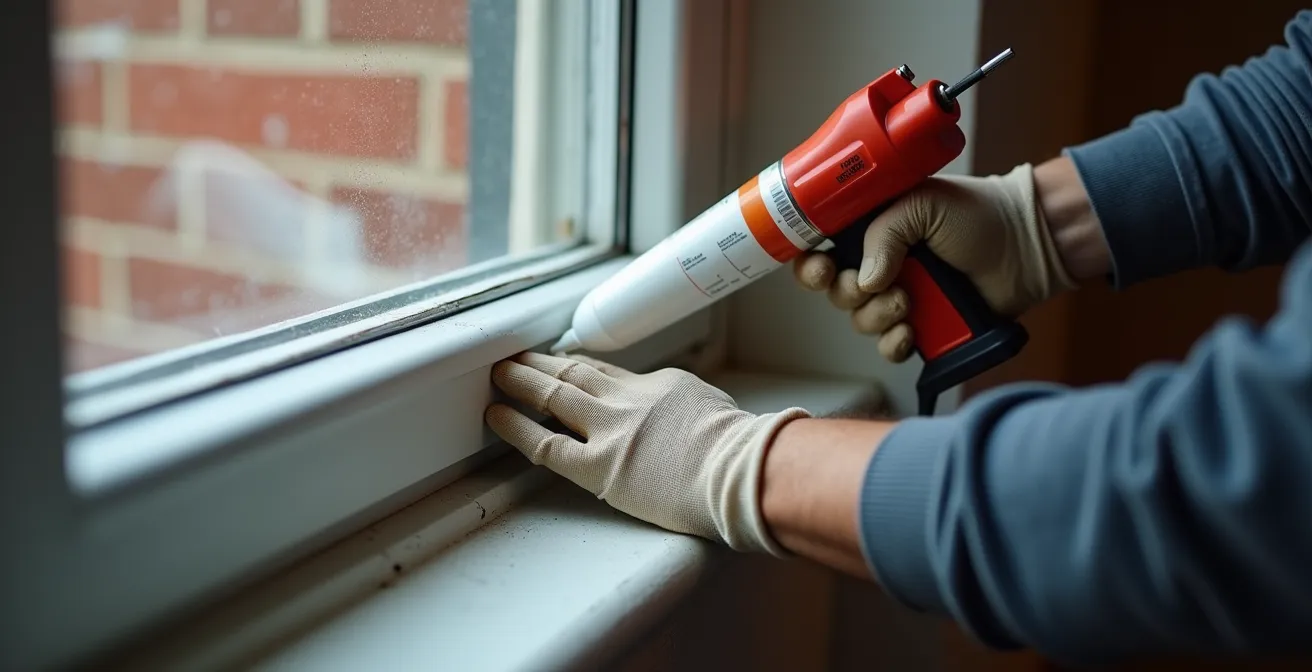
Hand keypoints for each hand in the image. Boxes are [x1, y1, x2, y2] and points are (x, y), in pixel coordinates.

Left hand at [484, 352, 809, 553]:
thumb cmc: (743, 450)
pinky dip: (515, 426)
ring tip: (499, 372)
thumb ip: (686, 408)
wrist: (741, 468)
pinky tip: (496, 415)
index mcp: (660, 385)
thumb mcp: (714, 409)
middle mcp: (629, 400)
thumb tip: (682, 418)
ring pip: (553, 394)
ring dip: (522, 380)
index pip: (611, 375)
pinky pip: (544, 443)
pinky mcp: (597, 465)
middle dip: (542, 363)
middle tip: (517, 355)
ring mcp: (609, 429)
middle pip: (575, 373)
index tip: (566, 366)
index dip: (583, 370)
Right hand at [792, 162, 1078, 361]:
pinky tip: (911, 331)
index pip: (821, 250)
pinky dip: (894, 344)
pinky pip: (890, 348)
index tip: (822, 268)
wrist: (1028, 245)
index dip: (811, 265)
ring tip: (909, 302)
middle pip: (835, 293)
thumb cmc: (979, 214)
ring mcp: (901, 298)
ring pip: (860, 322)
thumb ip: (884, 233)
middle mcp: (881, 266)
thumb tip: (865, 281)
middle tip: (879, 285)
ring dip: (878, 316)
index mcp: (872, 231)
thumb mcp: (922, 204)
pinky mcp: (924, 329)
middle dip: (848, 294)